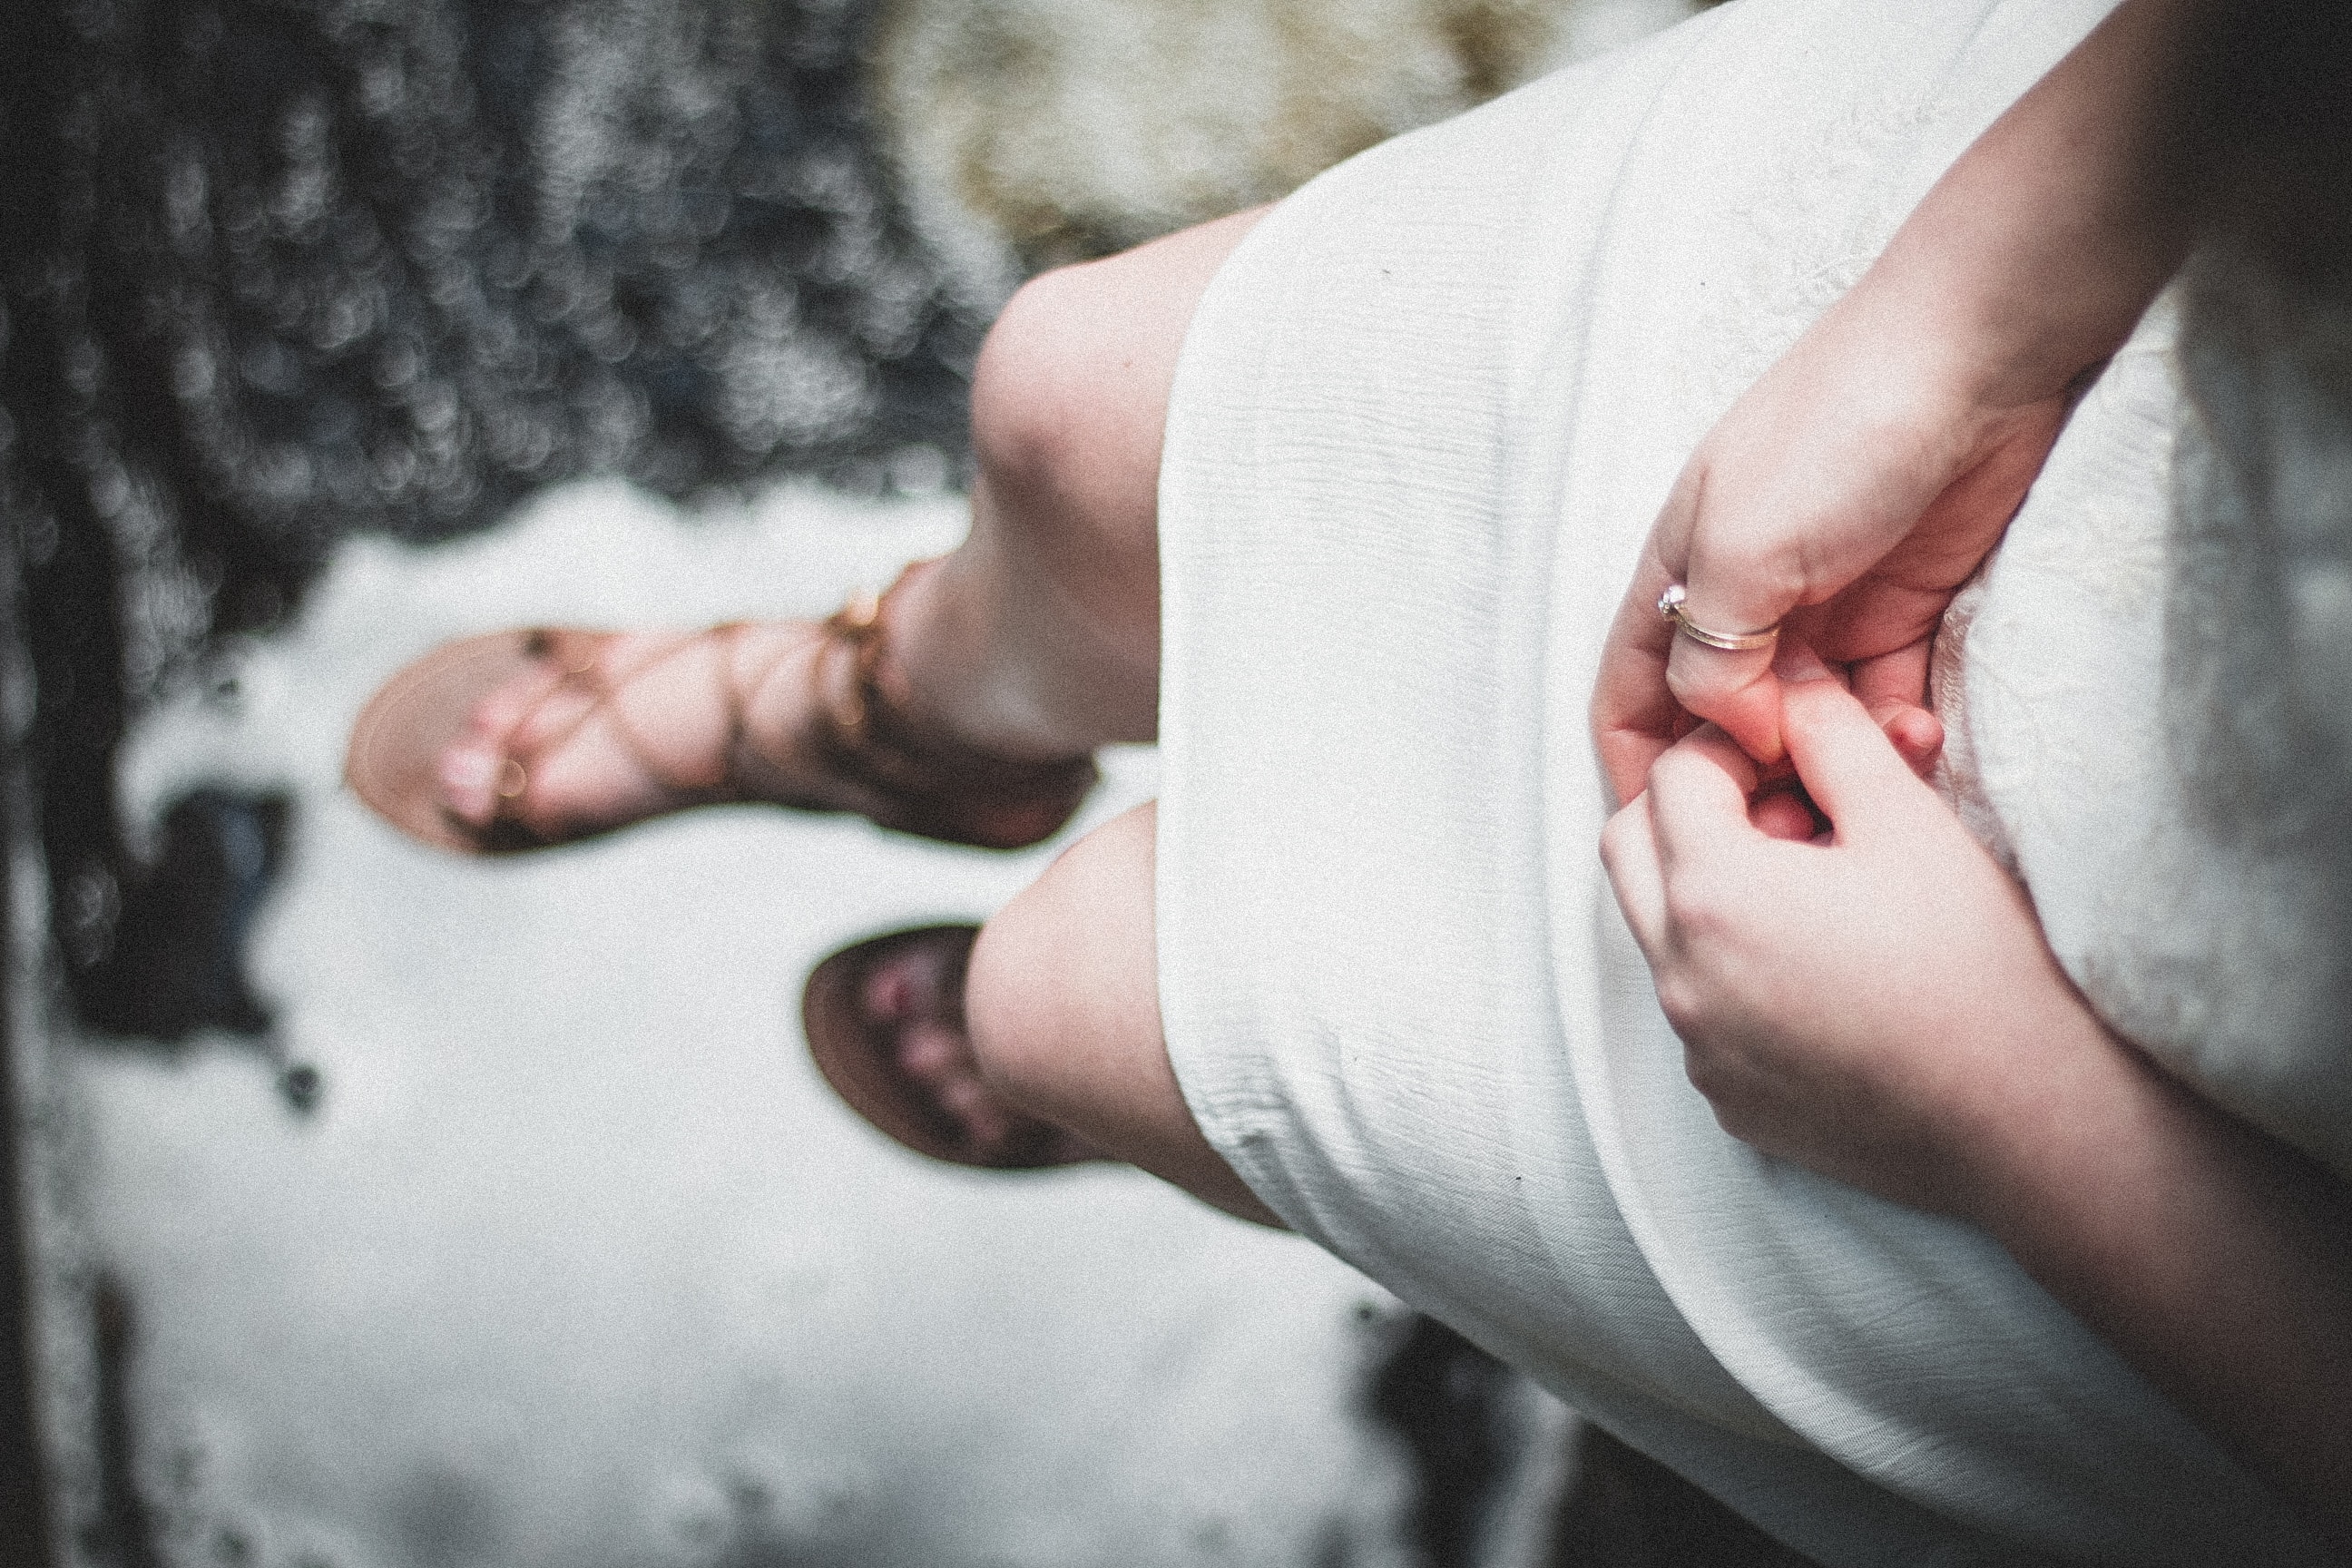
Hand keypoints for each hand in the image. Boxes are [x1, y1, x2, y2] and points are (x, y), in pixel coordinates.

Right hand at [1588, 0, 2194, 805]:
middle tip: (1784, 831)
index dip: (1635, 765)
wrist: (1982, 354)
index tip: (1665, 835)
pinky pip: (1881, 704)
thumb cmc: (1836, 431)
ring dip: (1821, 769)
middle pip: (1720, 721)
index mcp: (1680, 574)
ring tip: (1854, 796)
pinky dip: (1888, 739)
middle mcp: (1744, 598)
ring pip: (1804, 724)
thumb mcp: (1740, 553)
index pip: (1631, 691)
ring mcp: (1825, 606)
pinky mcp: (1906, 612)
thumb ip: (1711, 661)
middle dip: (1743, 784)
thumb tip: (1733, 740)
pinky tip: (1910, 748)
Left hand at [1600, 646, 2095, 1217]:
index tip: (1794, 747)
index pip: (1673, 775)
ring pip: (1659, 931)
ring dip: (1709, 889)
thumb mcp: (1908, 823)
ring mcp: (1697, 1047)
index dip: (1732, 744)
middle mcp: (1680, 978)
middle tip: (1787, 805)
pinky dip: (1732, 967)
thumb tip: (1792, 679)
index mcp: (1711, 896)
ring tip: (1814, 883)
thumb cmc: (1978, 967)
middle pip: (1631, 848)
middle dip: (1691, 809)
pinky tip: (1824, 966)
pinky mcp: (1727, 1098)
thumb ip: (1832, 735)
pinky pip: (1697, 1007)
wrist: (2033, 1121)